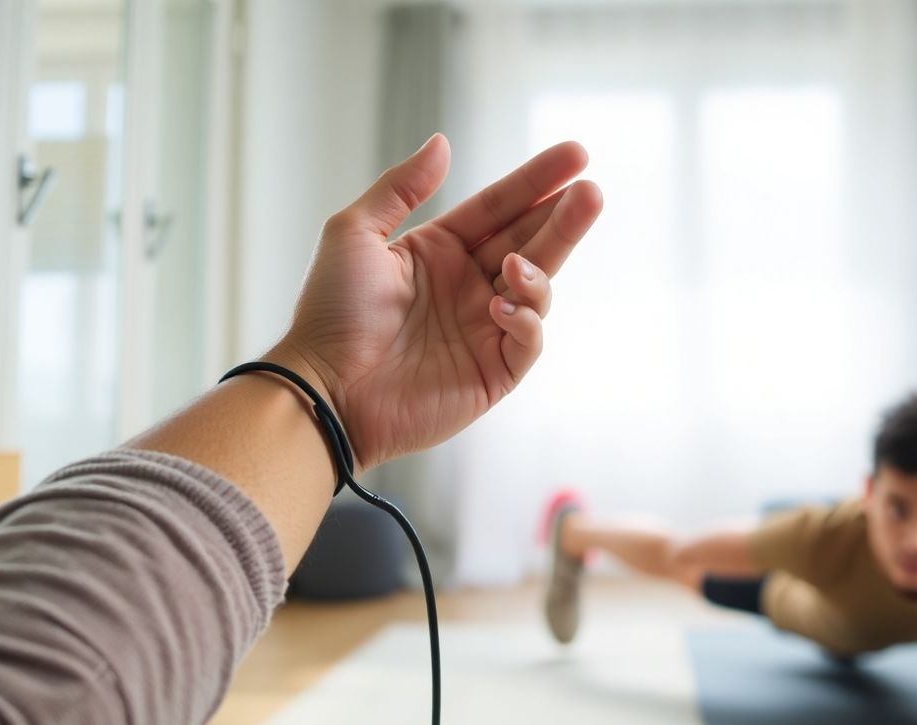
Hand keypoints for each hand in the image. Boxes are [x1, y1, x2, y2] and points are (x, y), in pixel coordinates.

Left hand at [268, 134, 601, 468]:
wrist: (325, 390)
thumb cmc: (330, 314)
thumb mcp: (355, 234)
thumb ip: (402, 187)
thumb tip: (442, 142)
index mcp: (442, 251)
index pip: (501, 208)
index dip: (537, 181)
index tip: (577, 154)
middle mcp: (470, 286)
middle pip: (532, 243)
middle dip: (564, 218)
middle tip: (591, 192)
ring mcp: (485, 330)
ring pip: (538, 290)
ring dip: (540, 271)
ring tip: (517, 267)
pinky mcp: (493, 373)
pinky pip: (528, 340)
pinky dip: (525, 321)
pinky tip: (500, 308)